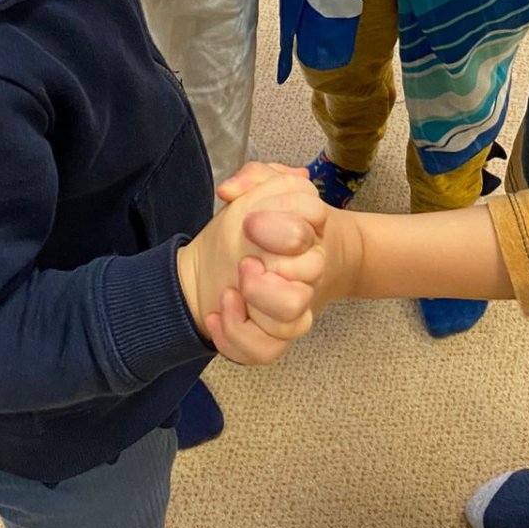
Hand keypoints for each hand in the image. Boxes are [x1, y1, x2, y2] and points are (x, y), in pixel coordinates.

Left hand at [178, 168, 327, 364]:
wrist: (244, 259)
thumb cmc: (261, 222)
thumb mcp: (262, 188)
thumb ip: (253, 176)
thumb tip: (230, 190)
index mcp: (309, 230)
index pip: (311, 222)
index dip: (280, 226)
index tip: (248, 223)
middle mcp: (309, 270)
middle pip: (309, 274)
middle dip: (269, 269)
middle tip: (243, 262)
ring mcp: (295, 307)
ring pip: (293, 318)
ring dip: (257, 303)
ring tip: (230, 291)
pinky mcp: (276, 336)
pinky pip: (267, 351)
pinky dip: (237, 337)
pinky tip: (217, 315)